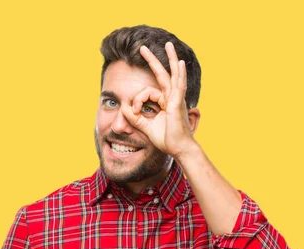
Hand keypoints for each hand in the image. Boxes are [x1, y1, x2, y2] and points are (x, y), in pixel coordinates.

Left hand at [122, 42, 198, 158]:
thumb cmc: (166, 139)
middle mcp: (171, 97)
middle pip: (162, 74)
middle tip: (142, 47)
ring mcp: (176, 99)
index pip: (147, 92)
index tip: (133, 111)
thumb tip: (123, 109)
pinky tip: (180, 63)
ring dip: (171, 59)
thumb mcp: (146, 127)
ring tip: (168, 45)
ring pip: (172, 75)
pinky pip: (178, 86)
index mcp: (165, 102)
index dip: (136, 101)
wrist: (179, 149)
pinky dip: (179, 74)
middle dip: (152, 60)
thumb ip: (135, 118)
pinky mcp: (177, 104)